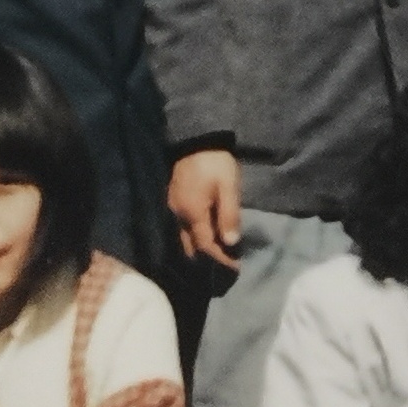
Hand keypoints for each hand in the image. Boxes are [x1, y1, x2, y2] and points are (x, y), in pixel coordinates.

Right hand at [169, 151, 243, 269]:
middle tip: (225, 263)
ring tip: (216, 252)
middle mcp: (178, 215)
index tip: (235, 267)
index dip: (220, 258)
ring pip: (183, 237)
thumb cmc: (216, 163)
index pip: (206, 246)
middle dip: (207, 257)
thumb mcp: (229, 187)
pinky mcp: (172, 200)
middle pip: (191, 246)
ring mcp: (172, 207)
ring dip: (198, 247)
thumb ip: (229, 215)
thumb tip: (231, 242)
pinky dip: (192, 235)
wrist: (197, 139)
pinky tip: (203, 234)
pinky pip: (180, 226)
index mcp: (193, 213)